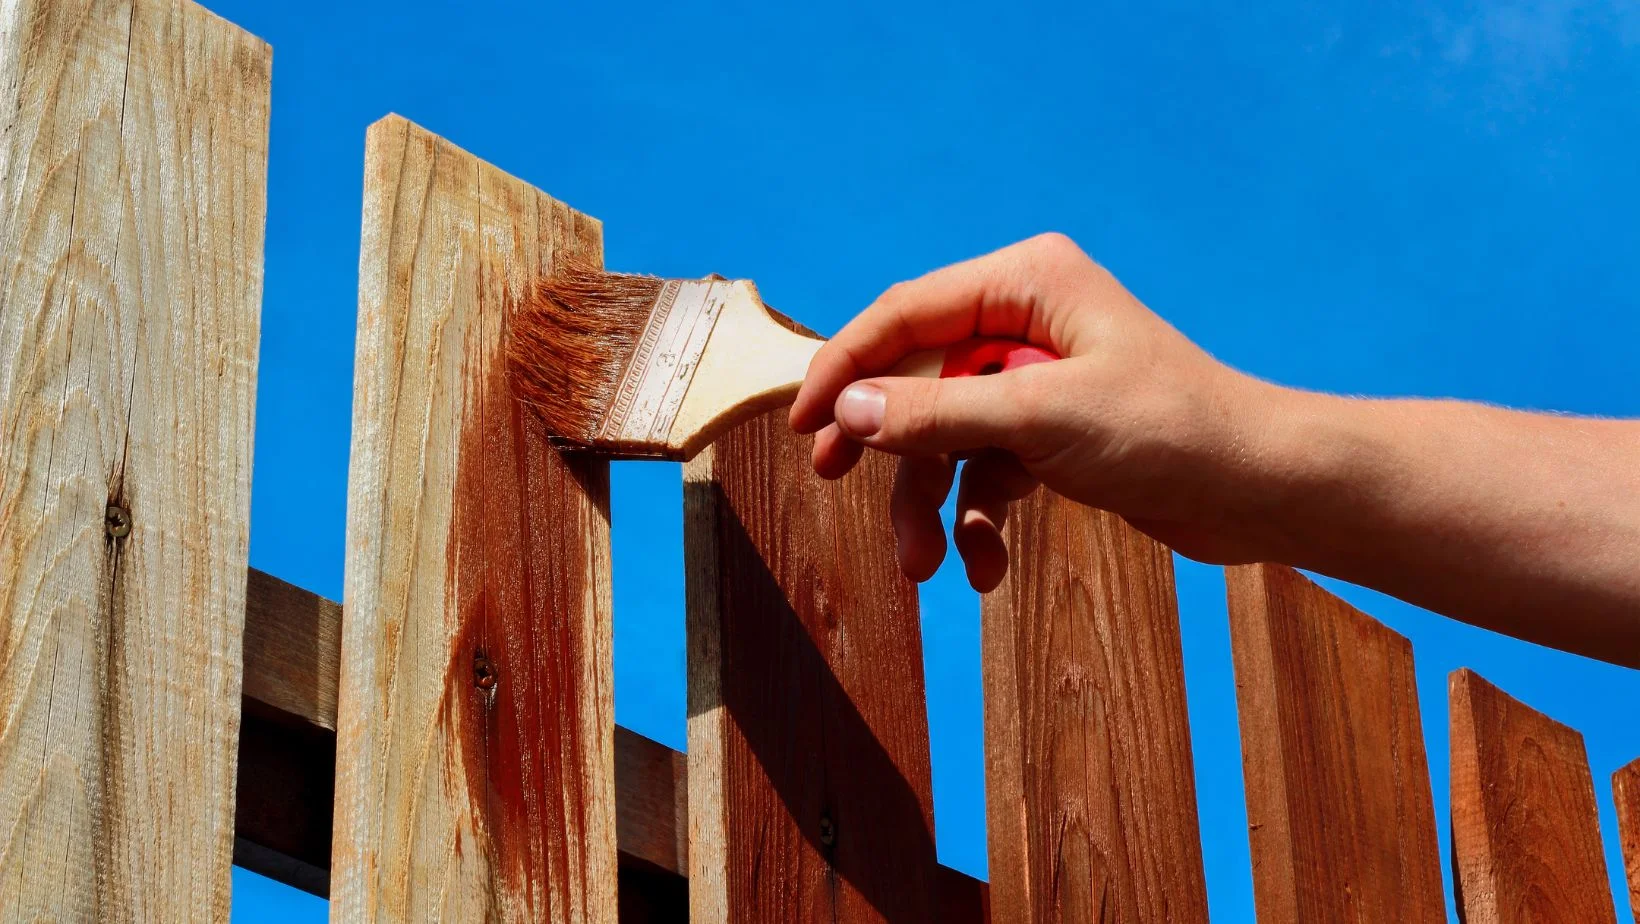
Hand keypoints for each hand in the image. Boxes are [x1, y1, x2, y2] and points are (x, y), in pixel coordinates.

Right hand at [789, 233, 1275, 591]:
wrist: (1263, 491)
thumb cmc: (1172, 431)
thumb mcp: (1041, 417)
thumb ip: (937, 411)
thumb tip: (848, 406)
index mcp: (1026, 282)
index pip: (905, 314)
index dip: (845, 365)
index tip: (802, 424)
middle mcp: (1027, 321)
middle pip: (918, 376)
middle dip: (885, 442)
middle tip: (834, 478)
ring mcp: (1040, 380)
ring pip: (948, 435)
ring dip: (930, 501)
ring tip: (924, 566)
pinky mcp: (1055, 434)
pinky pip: (988, 471)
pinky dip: (979, 519)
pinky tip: (985, 568)